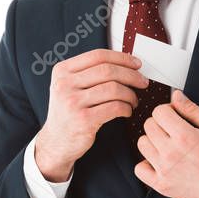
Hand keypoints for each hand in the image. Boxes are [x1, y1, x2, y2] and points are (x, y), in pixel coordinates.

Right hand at [36, 49, 148, 180]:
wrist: (56, 142)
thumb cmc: (68, 113)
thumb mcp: (68, 87)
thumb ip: (87, 73)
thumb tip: (124, 63)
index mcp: (62, 71)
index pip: (98, 56)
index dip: (122, 58)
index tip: (136, 64)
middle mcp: (65, 84)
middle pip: (108, 71)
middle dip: (131, 75)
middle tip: (142, 82)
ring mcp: (73, 102)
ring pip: (114, 89)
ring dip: (130, 94)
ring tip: (133, 100)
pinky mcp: (84, 120)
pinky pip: (115, 107)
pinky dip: (126, 108)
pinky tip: (126, 111)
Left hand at [134, 89, 198, 197]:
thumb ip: (194, 109)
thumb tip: (176, 96)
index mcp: (185, 136)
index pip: (159, 111)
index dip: (168, 110)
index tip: (175, 116)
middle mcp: (171, 153)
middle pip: (148, 125)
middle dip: (160, 123)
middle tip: (173, 130)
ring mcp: (165, 170)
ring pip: (142, 144)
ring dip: (153, 141)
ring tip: (167, 144)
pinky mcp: (162, 185)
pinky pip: (139, 169)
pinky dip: (146, 163)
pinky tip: (159, 161)